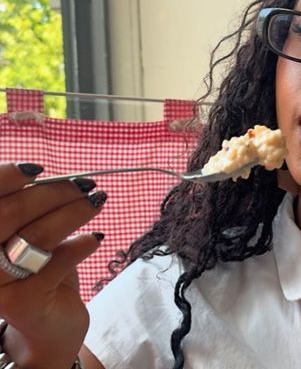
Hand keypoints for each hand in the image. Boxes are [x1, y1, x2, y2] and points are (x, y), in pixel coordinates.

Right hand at [0, 163, 106, 368]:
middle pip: (11, 213)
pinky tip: (95, 237)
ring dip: (73, 212)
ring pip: (36, 236)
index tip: (38, 169)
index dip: (7, 177)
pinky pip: (56, 263)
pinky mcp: (22, 302)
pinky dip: (80, 244)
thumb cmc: (39, 272)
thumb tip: (56, 176)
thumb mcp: (32, 234)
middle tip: (85, 184)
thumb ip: (32, 209)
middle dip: (53, 192)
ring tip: (97, 201)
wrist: (48, 326)